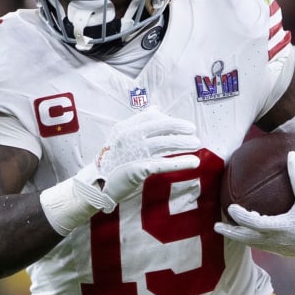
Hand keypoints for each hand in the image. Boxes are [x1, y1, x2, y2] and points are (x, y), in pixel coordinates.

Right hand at [40, 106, 200, 233]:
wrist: (97, 185)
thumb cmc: (111, 162)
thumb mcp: (120, 138)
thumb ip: (138, 124)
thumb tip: (158, 109)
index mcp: (125, 128)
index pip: (151, 116)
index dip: (168, 119)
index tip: (180, 125)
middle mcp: (130, 137)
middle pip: (161, 127)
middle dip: (180, 128)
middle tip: (193, 130)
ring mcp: (135, 152)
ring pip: (166, 143)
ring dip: (184, 143)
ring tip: (197, 143)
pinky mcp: (141, 168)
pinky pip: (165, 163)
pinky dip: (181, 162)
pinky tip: (194, 162)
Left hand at [214, 151, 294, 258]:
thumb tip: (290, 154)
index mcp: (283, 227)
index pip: (255, 224)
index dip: (241, 217)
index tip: (231, 208)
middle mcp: (278, 241)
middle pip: (248, 239)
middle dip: (231, 233)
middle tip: (216, 226)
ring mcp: (279, 248)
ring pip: (253, 244)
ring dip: (239, 237)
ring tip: (227, 229)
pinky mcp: (283, 251)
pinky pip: (262, 245)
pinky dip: (251, 239)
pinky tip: (245, 230)